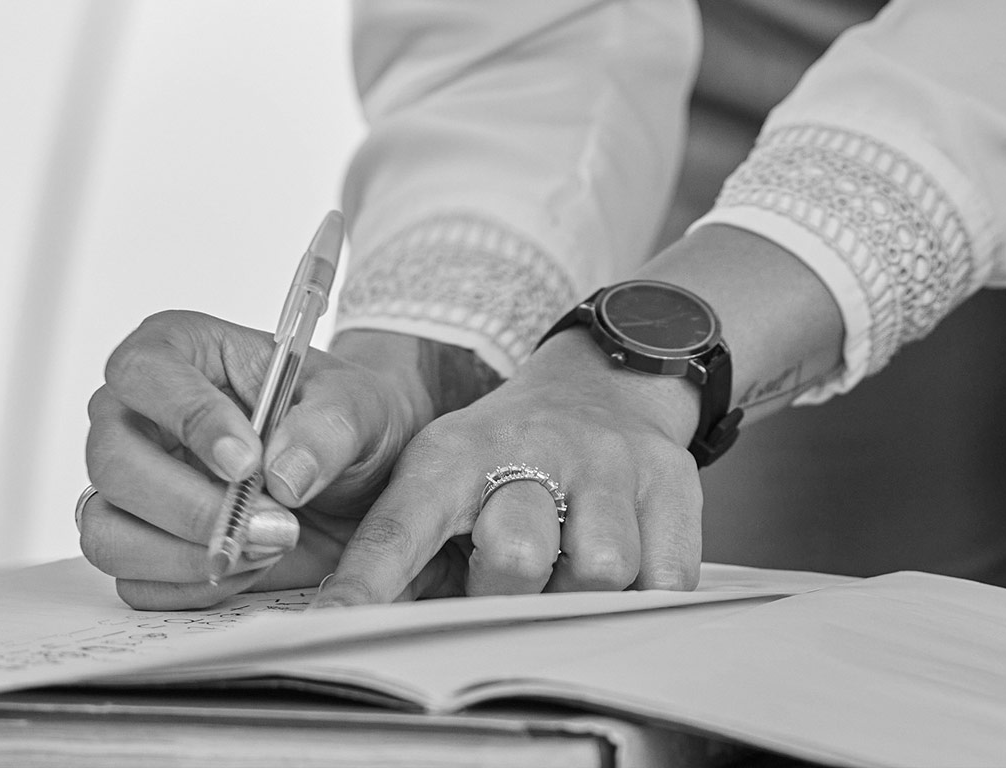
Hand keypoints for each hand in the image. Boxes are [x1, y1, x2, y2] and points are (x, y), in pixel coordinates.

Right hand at [80, 314, 476, 609]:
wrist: (351, 477)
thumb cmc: (335, 418)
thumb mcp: (355, 406)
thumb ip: (328, 428)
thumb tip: (285, 473)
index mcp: (174, 349)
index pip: (142, 370)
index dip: (187, 417)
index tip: (248, 462)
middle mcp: (132, 413)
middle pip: (110, 460)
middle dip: (191, 507)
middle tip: (273, 525)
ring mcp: (126, 484)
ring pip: (107, 532)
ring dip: (187, 557)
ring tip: (265, 547)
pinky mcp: (135, 542)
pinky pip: (135, 584)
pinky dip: (194, 587)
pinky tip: (248, 565)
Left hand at [315, 329, 703, 606]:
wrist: (602, 383)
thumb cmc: (508, 451)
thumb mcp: (445, 471)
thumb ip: (407, 542)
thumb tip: (353, 619)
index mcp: (456, 453)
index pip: (405, 522)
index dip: (370, 578)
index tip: (336, 621)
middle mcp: (532, 448)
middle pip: (516, 555)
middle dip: (505, 593)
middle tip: (501, 580)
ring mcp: (607, 464)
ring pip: (599, 570)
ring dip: (578, 594)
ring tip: (564, 568)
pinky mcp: (669, 484)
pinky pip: (664, 581)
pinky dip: (641, 595)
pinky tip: (620, 565)